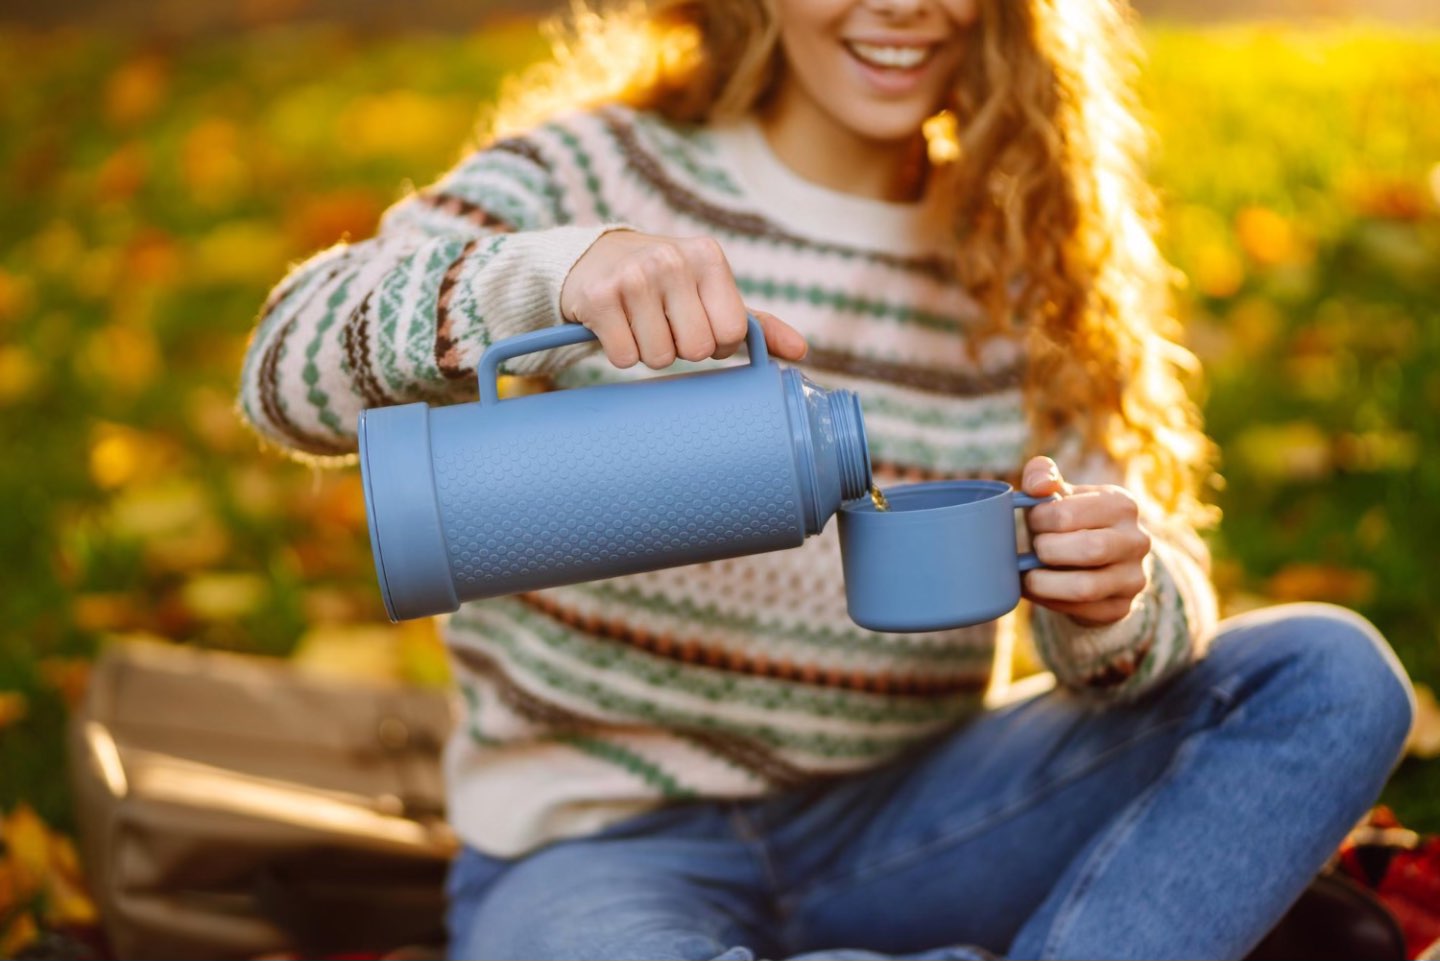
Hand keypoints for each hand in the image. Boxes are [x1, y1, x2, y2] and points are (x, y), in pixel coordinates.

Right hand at [560, 230, 807, 368]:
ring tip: (641, 323)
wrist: (597, 261)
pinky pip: (624, 357)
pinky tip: (617, 326)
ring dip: (650, 352)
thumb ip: (756, 324)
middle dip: (681, 349)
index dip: (716, 342)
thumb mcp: (712, 294)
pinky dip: (622, 352)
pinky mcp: (598, 297)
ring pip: (658, 358)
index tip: (698, 324)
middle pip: (695, 350)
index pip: (731, 333)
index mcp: (708, 256)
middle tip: (666, 326)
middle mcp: (671, 260)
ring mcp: (632, 276)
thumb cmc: (668, 285)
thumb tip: (801, 353)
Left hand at [1019, 456, 1151, 626]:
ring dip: (1045, 582)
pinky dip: (1051, 602)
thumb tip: (1038, 485)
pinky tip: (1040, 591)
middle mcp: (1137, 540)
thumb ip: (1043, 476)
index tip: (1033, 521)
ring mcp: (1134, 577)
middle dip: (1047, 550)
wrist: (1095, 563)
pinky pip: (1082, 610)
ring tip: (1028, 575)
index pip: (1069, 512)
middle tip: (1033, 549)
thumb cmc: (1070, 522)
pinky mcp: (1122, 607)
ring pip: (1085, 587)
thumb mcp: (1059, 494)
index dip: (1040, 519)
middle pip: (1088, 549)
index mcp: (1122, 504)